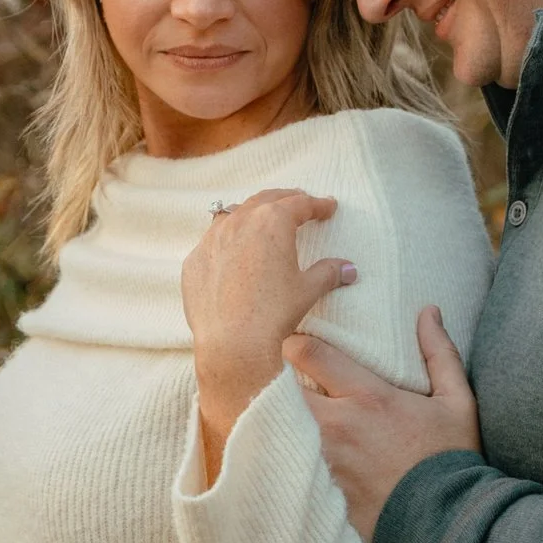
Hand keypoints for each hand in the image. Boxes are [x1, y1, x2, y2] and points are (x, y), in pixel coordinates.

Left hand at [182, 188, 355, 482]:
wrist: (232, 343)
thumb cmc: (274, 314)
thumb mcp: (307, 290)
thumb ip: (329, 273)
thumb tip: (349, 269)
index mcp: (272, 222)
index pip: (299, 203)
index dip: (317, 205)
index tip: (328, 207)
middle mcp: (238, 222)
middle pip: (265, 200)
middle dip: (285, 199)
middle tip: (299, 204)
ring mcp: (211, 240)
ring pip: (233, 215)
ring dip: (251, 214)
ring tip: (262, 221)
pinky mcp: (193, 261)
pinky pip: (211, 242)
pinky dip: (226, 240)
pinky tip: (232, 252)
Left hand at [284, 307, 478, 540]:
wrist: (447, 525)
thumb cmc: (451, 460)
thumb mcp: (457, 402)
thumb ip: (439, 353)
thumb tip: (428, 311)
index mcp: (367, 397)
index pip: (306, 352)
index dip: (296, 344)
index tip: (300, 349)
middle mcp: (336, 426)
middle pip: (277, 387)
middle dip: (277, 381)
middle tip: (287, 384)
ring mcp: (321, 462)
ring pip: (275, 427)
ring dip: (277, 419)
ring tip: (283, 418)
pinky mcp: (317, 493)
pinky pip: (283, 466)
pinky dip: (281, 457)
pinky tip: (286, 457)